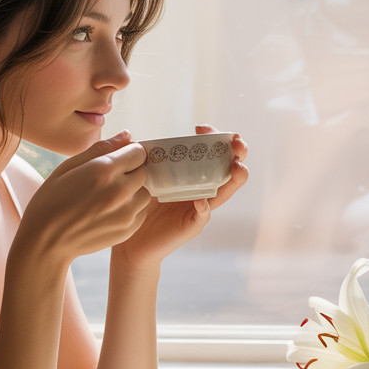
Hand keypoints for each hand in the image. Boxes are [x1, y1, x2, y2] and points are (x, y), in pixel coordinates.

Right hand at [16, 131, 151, 266]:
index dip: (128, 153)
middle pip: (144, 171)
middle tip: (109, 180)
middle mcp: (120, 190)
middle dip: (131, 171)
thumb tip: (127, 135)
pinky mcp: (128, 229)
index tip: (117, 159)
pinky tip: (109, 211)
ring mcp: (126, 212)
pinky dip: (131, 209)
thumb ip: (101, 149)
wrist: (46, 241)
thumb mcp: (68, 167)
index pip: (138, 152)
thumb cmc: (51, 201)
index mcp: (104, 170)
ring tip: (109, 196)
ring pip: (145, 192)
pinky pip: (141, 211)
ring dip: (133, 191)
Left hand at [115, 125, 248, 268]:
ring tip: (236, 166)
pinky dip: (204, 207)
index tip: (200, 127)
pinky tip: (201, 199)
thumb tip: (131, 136)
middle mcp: (201, 189)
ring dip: (235, 178)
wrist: (130, 241)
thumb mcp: (140, 176)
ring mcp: (199, 207)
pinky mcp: (192, 225)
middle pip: (229, 168)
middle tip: (235, 142)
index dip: (213, 136)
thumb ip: (141, 158)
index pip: (212, 151)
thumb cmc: (137, 205)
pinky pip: (203, 215)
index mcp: (192, 174)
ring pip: (226, 191)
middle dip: (238, 152)